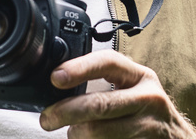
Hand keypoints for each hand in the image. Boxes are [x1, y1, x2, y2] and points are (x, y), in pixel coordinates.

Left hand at [39, 50, 195, 138]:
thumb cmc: (148, 113)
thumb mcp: (135, 90)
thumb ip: (107, 83)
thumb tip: (60, 83)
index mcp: (141, 78)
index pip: (108, 63)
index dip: (80, 68)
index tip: (56, 77)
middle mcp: (148, 100)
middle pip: (99, 104)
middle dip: (65, 112)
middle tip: (47, 119)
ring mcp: (148, 128)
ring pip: (98, 133)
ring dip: (77, 135)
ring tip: (74, 133)